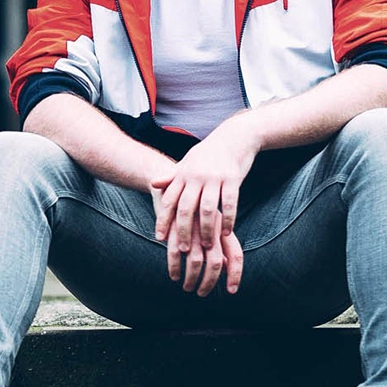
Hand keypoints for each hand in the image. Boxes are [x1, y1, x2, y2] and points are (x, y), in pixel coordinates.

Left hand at [151, 118, 258, 295]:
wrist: (234, 136)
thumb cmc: (208, 153)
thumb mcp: (187, 162)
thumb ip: (171, 176)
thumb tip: (152, 184)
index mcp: (183, 174)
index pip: (169, 200)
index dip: (163, 219)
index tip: (160, 238)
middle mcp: (196, 176)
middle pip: (186, 208)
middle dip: (183, 230)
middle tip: (183, 249)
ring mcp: (214, 177)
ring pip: (207, 209)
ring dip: (207, 230)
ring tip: (208, 246)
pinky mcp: (232, 178)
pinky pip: (229, 203)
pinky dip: (228, 219)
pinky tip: (227, 232)